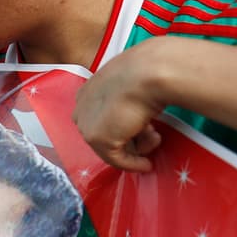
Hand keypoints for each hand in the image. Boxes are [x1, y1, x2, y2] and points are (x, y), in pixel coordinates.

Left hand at [72, 40, 167, 171]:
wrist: (148, 72)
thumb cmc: (146, 72)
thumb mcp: (131, 86)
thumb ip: (126, 100)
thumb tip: (136, 115)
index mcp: (87, 93)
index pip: (101, 119)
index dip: (123, 127)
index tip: (142, 130)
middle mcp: (82, 108)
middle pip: (106, 133)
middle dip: (130, 138)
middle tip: (152, 135)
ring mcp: (87, 124)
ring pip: (111, 147)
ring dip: (136, 147)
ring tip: (155, 138)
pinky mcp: (98, 138)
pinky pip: (116, 160)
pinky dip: (132, 165)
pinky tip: (146, 165)